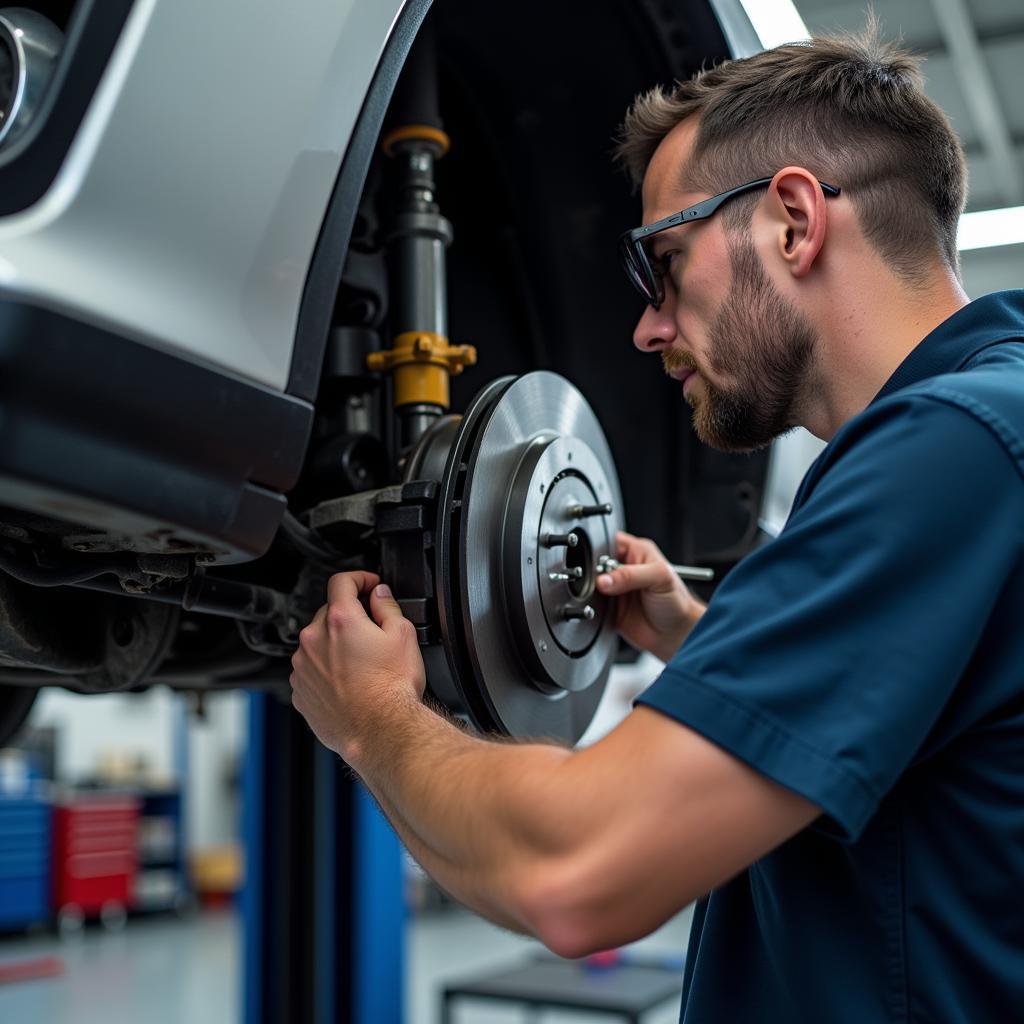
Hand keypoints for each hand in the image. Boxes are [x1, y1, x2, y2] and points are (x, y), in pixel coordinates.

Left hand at [289, 571, 425, 760]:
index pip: (341, 581)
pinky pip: (310, 670)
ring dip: (334, 645)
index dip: (359, 578)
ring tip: (361, 665)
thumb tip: (379, 595)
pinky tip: (348, 682)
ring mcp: (303, 667)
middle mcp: (314, 640)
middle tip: (372, 633)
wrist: (380, 731)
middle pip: (328, 613)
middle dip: (349, 617)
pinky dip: (325, 670)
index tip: (368, 585)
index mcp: (340, 620)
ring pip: (317, 643)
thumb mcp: (404, 636)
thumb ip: (388, 607)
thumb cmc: (392, 689)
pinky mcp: (300, 690)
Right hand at [596, 531, 704, 661]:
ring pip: (591, 583)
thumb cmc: (677, 602)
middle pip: (595, 562)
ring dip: (591, 589)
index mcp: (636, 551)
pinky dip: (592, 605)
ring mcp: (615, 588)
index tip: (595, 560)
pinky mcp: (609, 607)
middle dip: (592, 571)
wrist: (676, 635)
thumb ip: (630, 575)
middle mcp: (623, 568)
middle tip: (600, 581)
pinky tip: (601, 606)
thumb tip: (604, 579)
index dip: (599, 547)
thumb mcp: (659, 578)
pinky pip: (593, 603)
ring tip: (603, 595)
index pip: (609, 540)